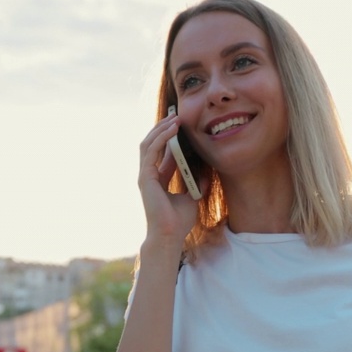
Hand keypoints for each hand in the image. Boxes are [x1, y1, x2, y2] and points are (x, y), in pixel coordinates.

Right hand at [137, 112, 203, 249]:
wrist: (170, 235)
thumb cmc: (179, 221)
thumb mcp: (192, 196)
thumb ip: (196, 181)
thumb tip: (206, 169)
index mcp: (158, 179)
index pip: (162, 152)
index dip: (171, 137)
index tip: (182, 125)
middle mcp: (149, 175)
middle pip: (152, 144)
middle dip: (163, 128)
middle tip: (176, 115)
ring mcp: (145, 175)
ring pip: (148, 143)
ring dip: (161, 129)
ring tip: (174, 118)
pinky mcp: (145, 177)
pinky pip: (151, 151)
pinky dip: (161, 138)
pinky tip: (172, 130)